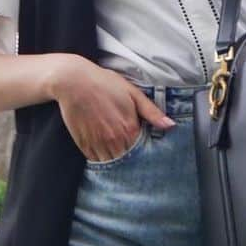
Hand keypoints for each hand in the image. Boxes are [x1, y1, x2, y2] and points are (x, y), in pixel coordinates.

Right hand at [51, 57, 175, 161]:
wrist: (74, 81)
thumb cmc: (105, 84)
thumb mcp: (133, 93)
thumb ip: (152, 112)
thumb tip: (170, 125)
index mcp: (130, 128)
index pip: (142, 151)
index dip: (144, 151)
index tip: (145, 151)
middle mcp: (115, 139)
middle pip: (127, 160)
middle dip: (131, 160)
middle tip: (133, 158)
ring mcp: (98, 143)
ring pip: (111, 163)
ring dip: (116, 161)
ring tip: (119, 155)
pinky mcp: (83, 144)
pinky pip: (95, 161)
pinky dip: (101, 160)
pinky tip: (104, 153)